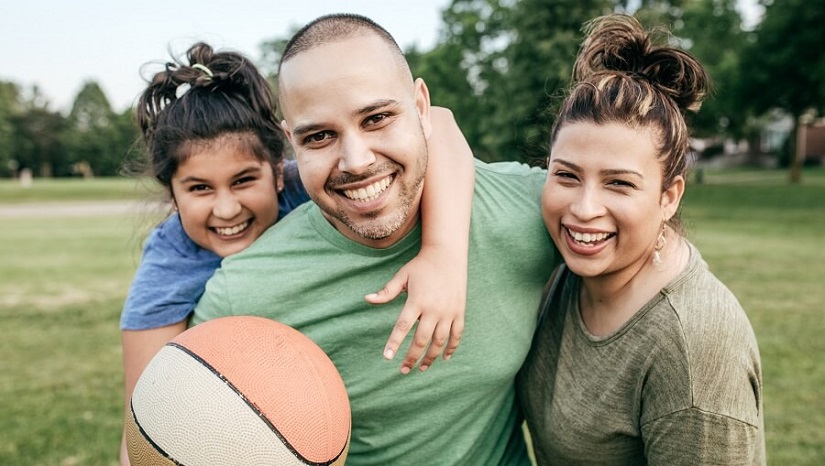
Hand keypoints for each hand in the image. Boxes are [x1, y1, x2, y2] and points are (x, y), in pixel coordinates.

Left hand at [366, 251, 464, 373]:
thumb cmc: (421, 266)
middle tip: (403, 370)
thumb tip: (366, 299)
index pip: (402, 327)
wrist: (448, 255)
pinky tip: (444, 358)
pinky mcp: (459, 312)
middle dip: (412, 358)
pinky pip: (457, 334)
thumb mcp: (402, 276)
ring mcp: (448, 312)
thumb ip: (386, 291)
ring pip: (440, 341)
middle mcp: (433, 309)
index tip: (388, 357)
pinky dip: (451, 348)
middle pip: (421, 340)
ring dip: (431, 357)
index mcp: (417, 301)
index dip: (394, 343)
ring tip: (422, 368)